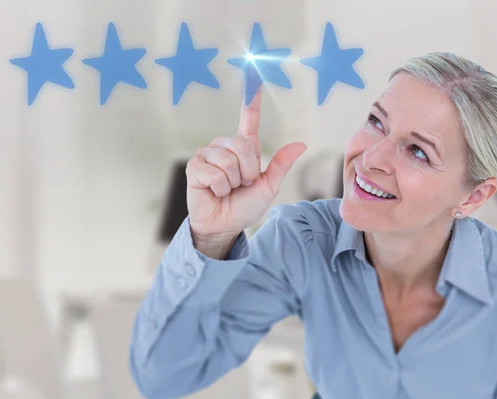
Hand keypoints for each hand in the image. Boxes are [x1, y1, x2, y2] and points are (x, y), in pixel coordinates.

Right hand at [186, 86, 306, 241]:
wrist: (225, 225)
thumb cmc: (245, 206)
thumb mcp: (268, 187)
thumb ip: (280, 165)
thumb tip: (302, 144)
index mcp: (244, 148)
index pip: (248, 119)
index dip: (251, 99)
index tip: (253, 74)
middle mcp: (224, 147)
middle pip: (242, 145)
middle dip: (248, 171)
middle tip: (241, 184)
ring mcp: (207, 155)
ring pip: (228, 161)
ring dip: (233, 182)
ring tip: (227, 189)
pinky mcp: (194, 166)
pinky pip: (214, 172)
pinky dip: (219, 188)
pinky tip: (214, 191)